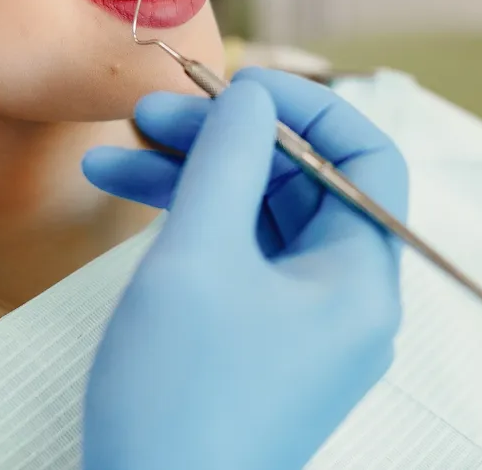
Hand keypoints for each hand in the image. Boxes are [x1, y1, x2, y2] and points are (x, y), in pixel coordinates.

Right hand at [80, 69, 407, 469]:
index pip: (365, 158)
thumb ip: (229, 160)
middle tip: (151, 115)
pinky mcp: (254, 345)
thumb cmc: (181, 394)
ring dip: (191, 176)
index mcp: (359, 280)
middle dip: (225, 139)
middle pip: (300, 183)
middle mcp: (341, 301)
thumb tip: (252, 97)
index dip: (305, 108)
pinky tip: (122, 198)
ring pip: (257, 217)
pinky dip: (185, 223)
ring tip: (116, 153)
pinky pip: (233, 259)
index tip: (234, 85)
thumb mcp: (199, 256)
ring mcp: (297, 327)